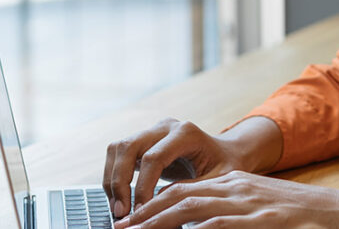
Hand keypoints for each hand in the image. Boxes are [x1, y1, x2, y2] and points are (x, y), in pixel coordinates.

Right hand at [103, 117, 281, 218]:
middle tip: (121, 212)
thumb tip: (161, 206)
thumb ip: (192, 189)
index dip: (142, 186)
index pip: (154, 157)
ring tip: (118, 207)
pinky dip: (113, 176)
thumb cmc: (226, 166)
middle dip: (119, 182)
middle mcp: (166, 126)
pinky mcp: (144, 141)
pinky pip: (118, 153)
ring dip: (112, 179)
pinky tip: (119, 198)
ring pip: (118, 148)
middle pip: (129, 146)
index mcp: (186, 133)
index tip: (140, 211)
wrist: (226, 153)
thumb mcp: (219, 179)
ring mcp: (153, 131)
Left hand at [113, 171, 338, 228]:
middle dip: (145, 213)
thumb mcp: (259, 210)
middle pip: (180, 195)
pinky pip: (219, 223)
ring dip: (157, 220)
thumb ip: (228, 216)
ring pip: (191, 206)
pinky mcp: (261, 219)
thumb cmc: (299, 217)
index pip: (184, 190)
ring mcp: (248, 202)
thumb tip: (197, 224)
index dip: (153, 206)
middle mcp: (236, 188)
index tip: (129, 222)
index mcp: (234, 184)